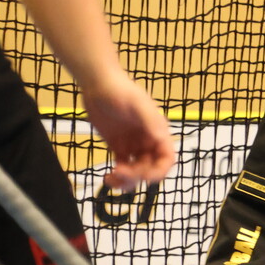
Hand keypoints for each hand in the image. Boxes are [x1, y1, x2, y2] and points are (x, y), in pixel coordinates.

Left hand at [81, 74, 174, 190]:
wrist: (97, 83)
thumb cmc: (120, 90)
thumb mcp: (137, 104)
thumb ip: (150, 121)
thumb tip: (162, 138)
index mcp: (158, 132)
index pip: (167, 158)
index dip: (160, 171)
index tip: (145, 177)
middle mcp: (148, 141)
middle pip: (150, 168)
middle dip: (137, 175)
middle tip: (119, 172)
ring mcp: (134, 145)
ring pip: (136, 171)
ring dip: (127, 180)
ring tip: (111, 178)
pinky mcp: (119, 146)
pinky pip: (122, 167)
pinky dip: (117, 176)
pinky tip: (108, 176)